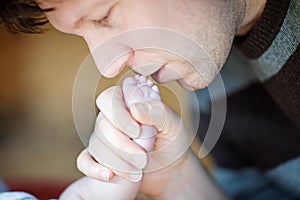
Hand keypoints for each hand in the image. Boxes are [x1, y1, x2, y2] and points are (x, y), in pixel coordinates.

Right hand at [77, 84, 193, 197]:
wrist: (170, 169)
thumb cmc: (172, 142)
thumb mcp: (173, 125)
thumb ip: (158, 112)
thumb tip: (135, 108)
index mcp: (129, 103)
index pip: (110, 97)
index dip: (120, 114)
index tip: (138, 131)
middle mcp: (113, 118)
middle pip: (102, 122)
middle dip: (122, 143)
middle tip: (143, 157)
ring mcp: (104, 138)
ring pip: (96, 143)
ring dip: (117, 160)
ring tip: (139, 169)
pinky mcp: (99, 158)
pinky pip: (84, 161)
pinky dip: (94, 168)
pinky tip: (110, 175)